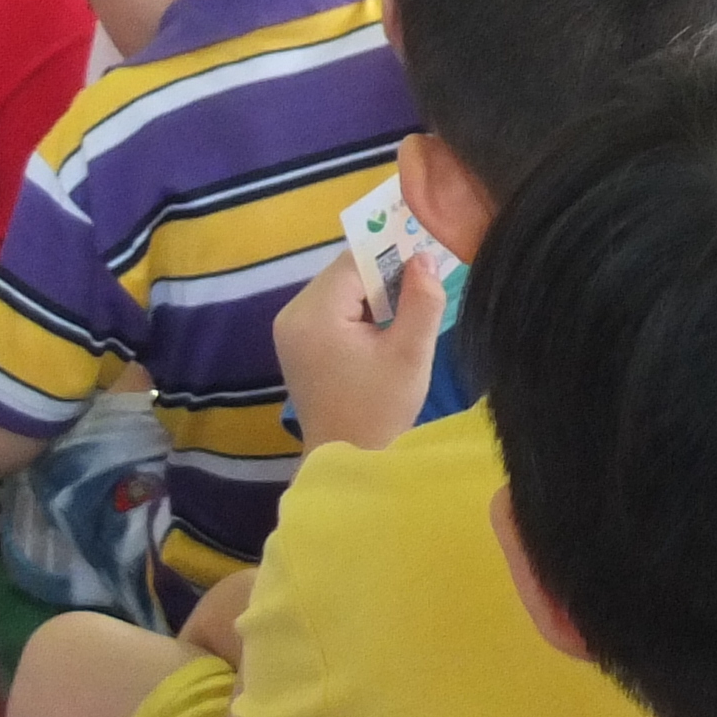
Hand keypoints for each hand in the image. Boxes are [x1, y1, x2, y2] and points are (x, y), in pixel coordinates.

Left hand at [274, 241, 446, 453]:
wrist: (347, 461)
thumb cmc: (380, 410)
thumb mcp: (411, 354)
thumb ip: (422, 300)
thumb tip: (425, 257)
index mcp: (315, 314)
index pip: (355, 261)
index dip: (392, 256)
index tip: (426, 262)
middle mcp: (293, 313)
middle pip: (345, 273)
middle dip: (383, 278)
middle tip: (419, 295)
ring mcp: (289, 328)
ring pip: (339, 289)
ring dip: (373, 296)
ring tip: (402, 319)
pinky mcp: (295, 342)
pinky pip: (331, 308)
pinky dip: (358, 312)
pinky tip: (380, 333)